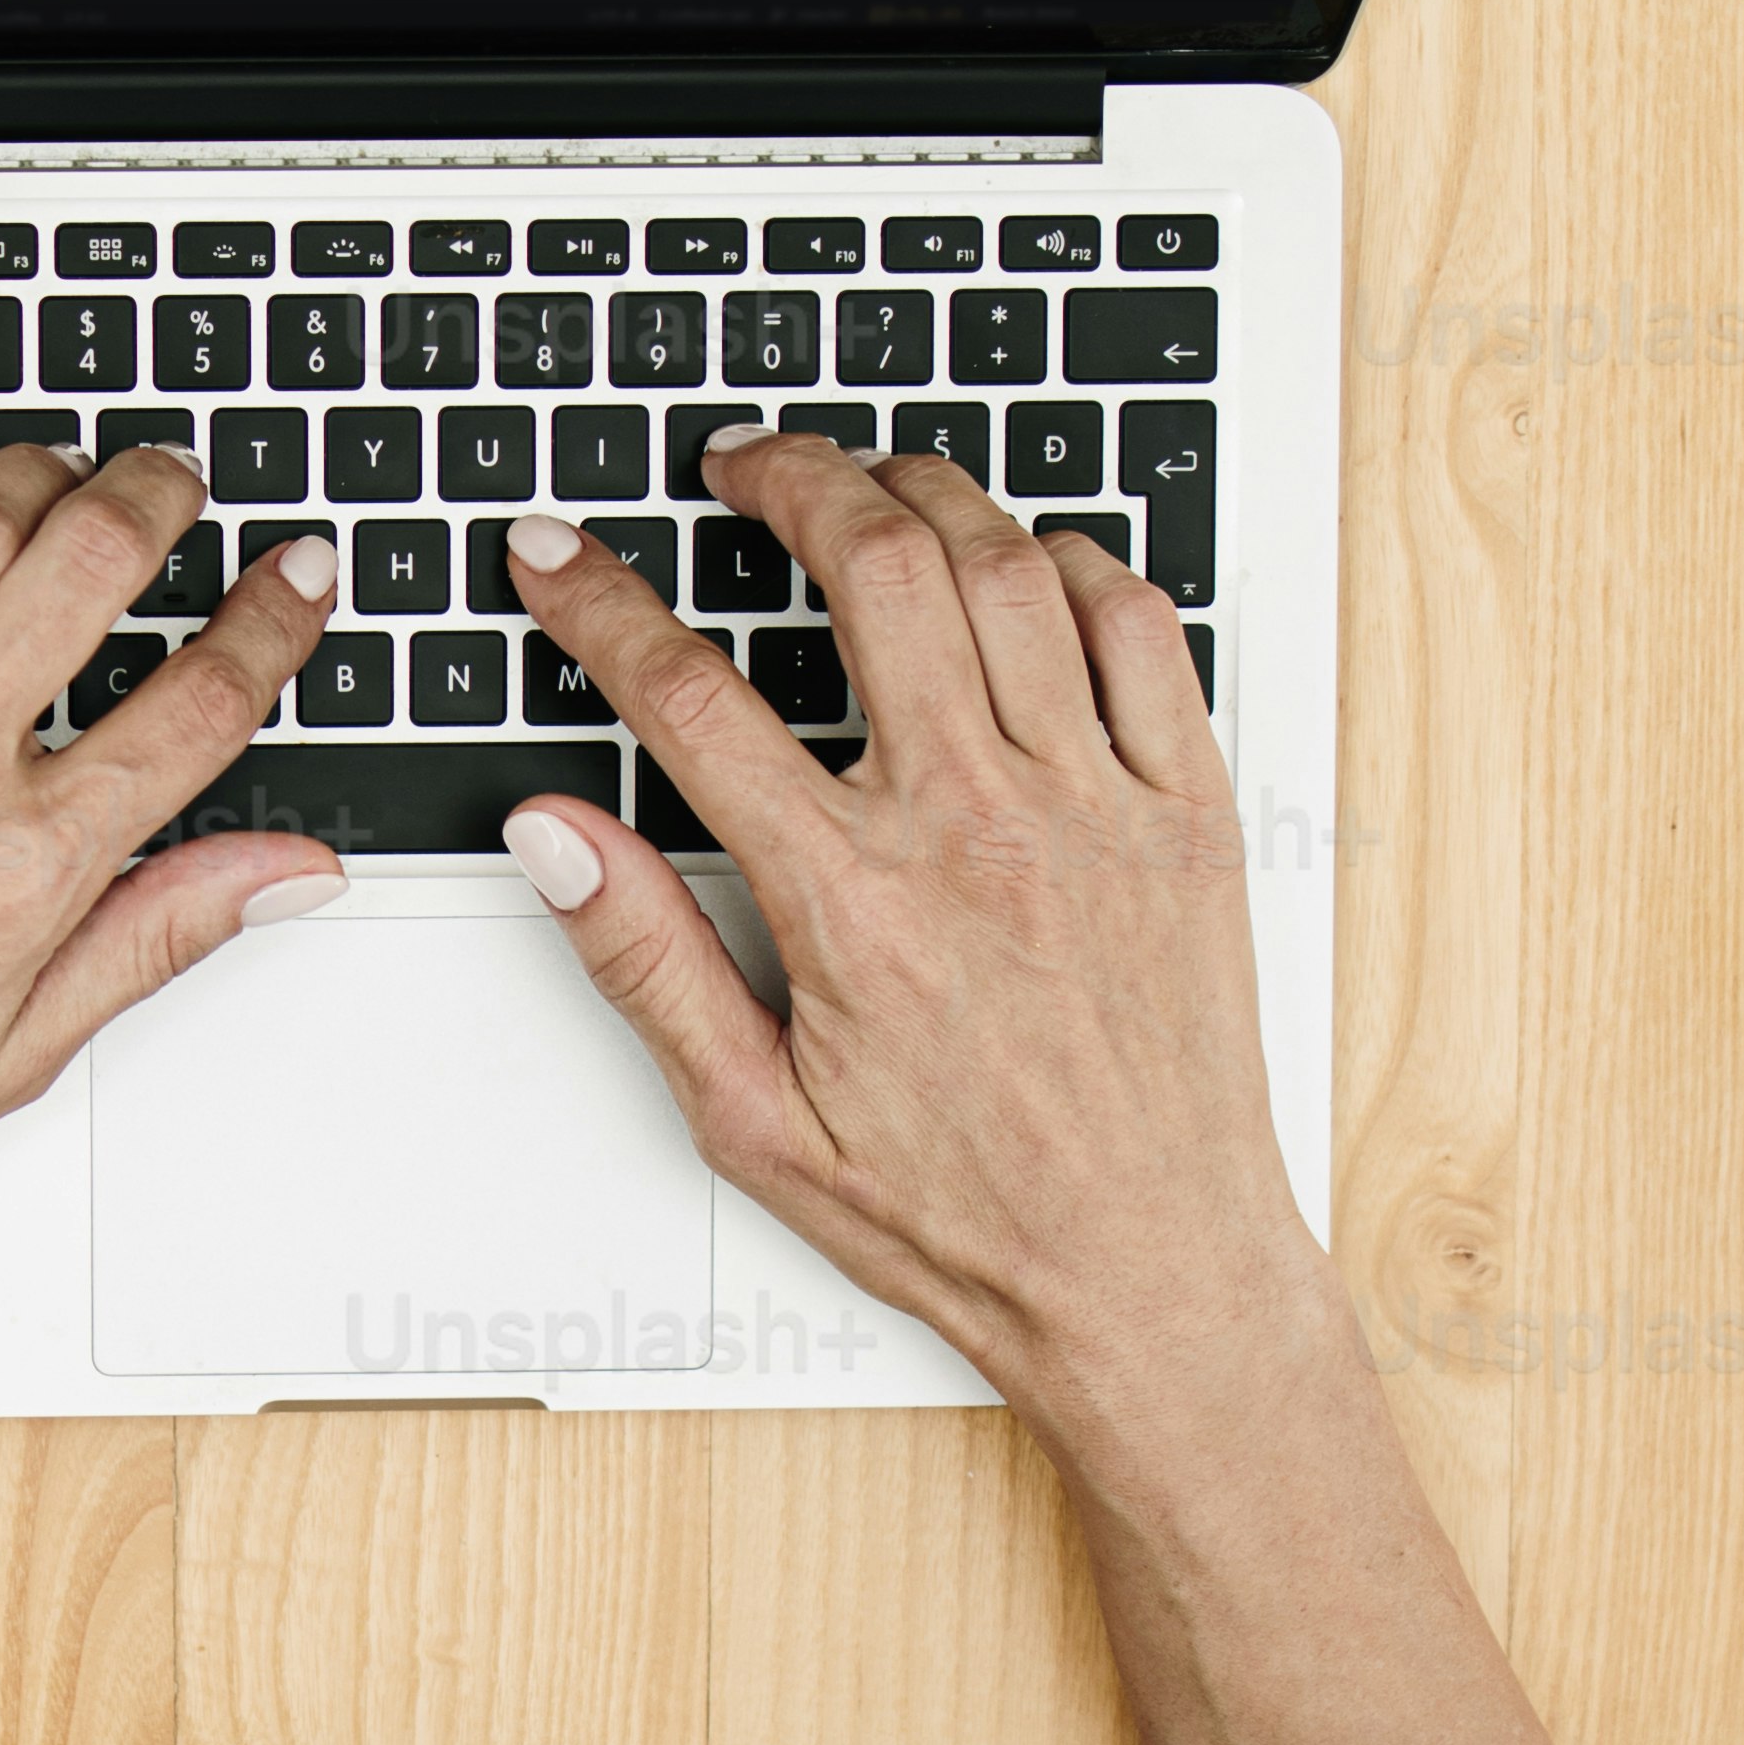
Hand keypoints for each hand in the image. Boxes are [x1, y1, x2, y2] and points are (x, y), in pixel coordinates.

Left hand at [0, 439, 345, 1335]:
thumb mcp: (11, 1059)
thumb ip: (154, 936)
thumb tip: (287, 873)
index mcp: (24, 869)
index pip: (199, 703)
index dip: (271, 622)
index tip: (294, 576)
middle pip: (91, 564)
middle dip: (157, 497)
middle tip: (169, 481)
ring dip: (25, 474)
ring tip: (45, 472)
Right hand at [493, 433, 1310, 1389]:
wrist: (1154, 1275)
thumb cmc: (971, 1217)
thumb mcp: (756, 1125)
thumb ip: (647, 963)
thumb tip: (556, 837)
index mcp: (854, 905)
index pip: (689, 698)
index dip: (599, 603)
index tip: (554, 557)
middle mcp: (979, 830)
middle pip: (873, 570)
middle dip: (789, 480)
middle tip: (741, 469)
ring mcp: (1097, 807)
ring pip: (1007, 568)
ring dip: (925, 495)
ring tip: (871, 488)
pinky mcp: (1189, 812)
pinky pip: (1141, 625)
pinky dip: (1075, 562)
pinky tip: (1024, 564)